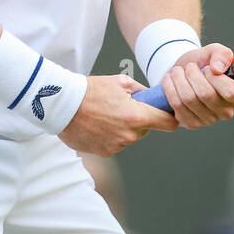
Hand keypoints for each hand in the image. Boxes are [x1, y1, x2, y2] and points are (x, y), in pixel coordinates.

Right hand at [59, 74, 176, 156]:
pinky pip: (115, 144)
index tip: (170, 116)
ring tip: (105, 115)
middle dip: (139, 120)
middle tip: (123, 108)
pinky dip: (110, 136)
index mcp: (137, 116)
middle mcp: (129, 135)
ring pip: (129, 137)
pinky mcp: (104, 152)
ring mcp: (117, 146)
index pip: (168, 123)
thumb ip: (141, 91)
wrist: (63, 105)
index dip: (171, 119)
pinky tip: (97, 124)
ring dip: (123, 128)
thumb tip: (151, 96)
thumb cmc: (91, 90)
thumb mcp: (120, 82)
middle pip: (146, 130)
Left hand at [159, 43, 233, 129]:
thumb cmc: (203, 64)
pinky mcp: (190, 123)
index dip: (216, 77)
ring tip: (178, 72)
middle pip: (205, 94)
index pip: (231, 92)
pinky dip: (170, 89)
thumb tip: (218, 68)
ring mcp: (208, 120)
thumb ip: (222, 54)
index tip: (208, 68)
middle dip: (192, 74)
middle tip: (189, 67)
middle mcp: (225, 111)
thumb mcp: (214, 51)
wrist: (184, 73)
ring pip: (188, 99)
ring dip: (178, 79)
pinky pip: (176, 106)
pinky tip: (170, 81)